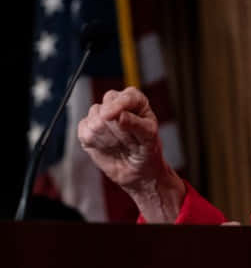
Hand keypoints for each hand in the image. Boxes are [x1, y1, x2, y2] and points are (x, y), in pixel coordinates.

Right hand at [77, 87, 184, 220]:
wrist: (137, 171)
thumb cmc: (147, 150)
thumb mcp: (149, 138)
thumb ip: (136, 125)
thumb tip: (120, 115)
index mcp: (136, 101)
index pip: (126, 96)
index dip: (118, 105)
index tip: (112, 116)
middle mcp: (117, 104)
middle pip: (106, 107)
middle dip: (115, 127)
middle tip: (128, 140)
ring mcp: (101, 116)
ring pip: (94, 120)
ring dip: (107, 137)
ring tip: (120, 145)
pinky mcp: (87, 129)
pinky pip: (84, 131)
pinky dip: (95, 142)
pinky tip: (107, 147)